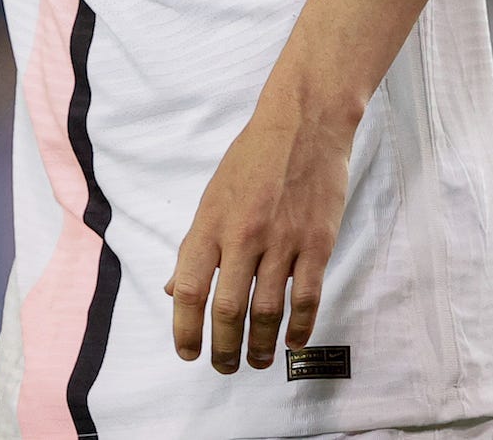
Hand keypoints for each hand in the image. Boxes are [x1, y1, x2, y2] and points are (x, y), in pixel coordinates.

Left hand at [164, 104, 350, 372]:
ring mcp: (283, 242)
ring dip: (258, 344)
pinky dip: (300, 327)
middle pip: (228, 308)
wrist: (304, 125)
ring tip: (253, 362)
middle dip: (223, 347)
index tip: (186, 352)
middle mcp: (243, 237)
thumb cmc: (252, 158)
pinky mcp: (317, 244)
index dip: (184, 327)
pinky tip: (291, 342)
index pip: (188, 287)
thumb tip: (174, 288)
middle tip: (223, 368)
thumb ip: (197, 245)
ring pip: (268, 310)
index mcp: (210, 223)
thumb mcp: (212, 195)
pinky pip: (307, 297)